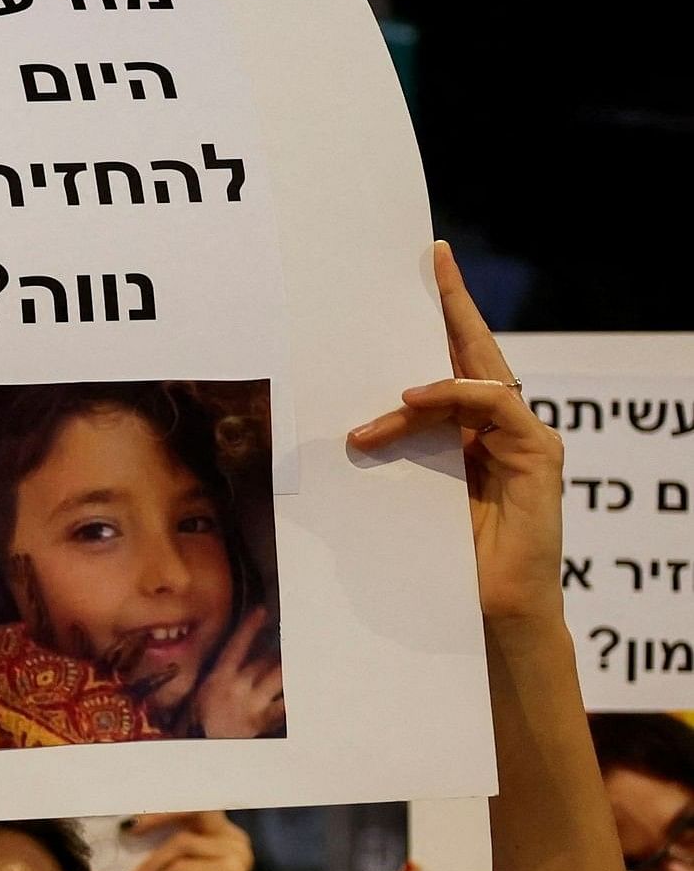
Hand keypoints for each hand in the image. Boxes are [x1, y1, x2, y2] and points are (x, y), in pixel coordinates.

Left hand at [126, 811, 253, 870]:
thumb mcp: (162, 867)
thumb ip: (156, 840)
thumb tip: (125, 817)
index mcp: (221, 834)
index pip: (195, 804)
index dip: (163, 804)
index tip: (131, 813)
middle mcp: (235, 841)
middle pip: (196, 810)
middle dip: (158, 817)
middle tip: (128, 830)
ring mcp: (237, 858)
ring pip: (181, 844)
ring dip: (150, 866)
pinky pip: (183, 868)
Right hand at [188, 609, 286, 738]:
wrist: (206, 748)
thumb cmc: (200, 720)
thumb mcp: (203, 692)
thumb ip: (220, 675)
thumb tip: (237, 657)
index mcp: (219, 678)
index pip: (237, 646)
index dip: (250, 628)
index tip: (262, 612)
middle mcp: (237, 687)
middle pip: (266, 660)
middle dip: (277, 652)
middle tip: (290, 641)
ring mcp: (253, 704)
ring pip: (280, 677)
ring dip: (287, 669)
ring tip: (297, 660)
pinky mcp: (265, 720)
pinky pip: (285, 704)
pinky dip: (291, 697)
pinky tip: (299, 693)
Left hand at [347, 243, 563, 625]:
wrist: (487, 612)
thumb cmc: (439, 560)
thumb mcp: (398, 494)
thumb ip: (386, 453)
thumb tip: (332, 429)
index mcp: (469, 430)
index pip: (456, 359)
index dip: (445, 311)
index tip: (425, 264)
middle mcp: (502, 425)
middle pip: (476, 351)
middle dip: (451, 304)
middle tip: (429, 259)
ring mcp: (524, 437)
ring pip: (475, 379)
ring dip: (419, 386)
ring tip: (377, 408)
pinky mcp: (538, 455)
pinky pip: (494, 406)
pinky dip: (451, 397)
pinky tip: (409, 400)